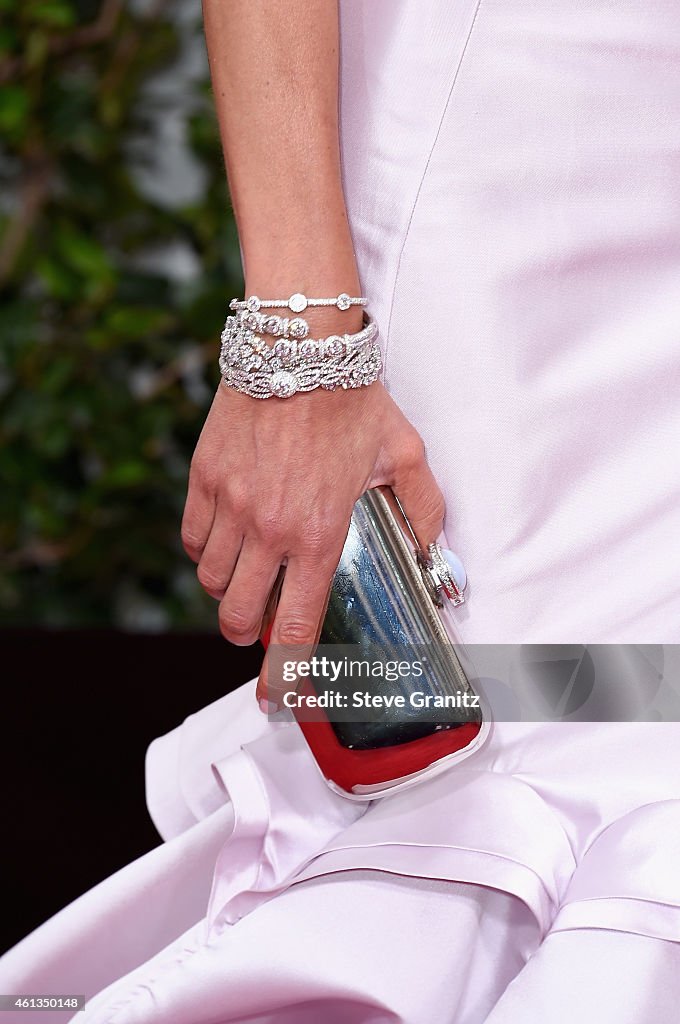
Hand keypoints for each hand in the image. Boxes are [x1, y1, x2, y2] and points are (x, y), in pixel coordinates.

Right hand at [182, 380, 444, 708]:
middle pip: (236, 615)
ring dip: (226, 593)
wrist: (300, 346)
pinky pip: (193, 537)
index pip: (294, 627)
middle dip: (245, 634)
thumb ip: (425, 511)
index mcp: (319, 534)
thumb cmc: (353, 400)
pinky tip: (225, 541)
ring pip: (211, 580)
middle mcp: (269, 529)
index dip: (285, 675)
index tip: (279, 697)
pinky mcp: (205, 478)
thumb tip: (438, 555)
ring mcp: (231, 504)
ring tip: (246, 579)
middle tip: (258, 627)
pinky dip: (206, 552)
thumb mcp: (404, 456)